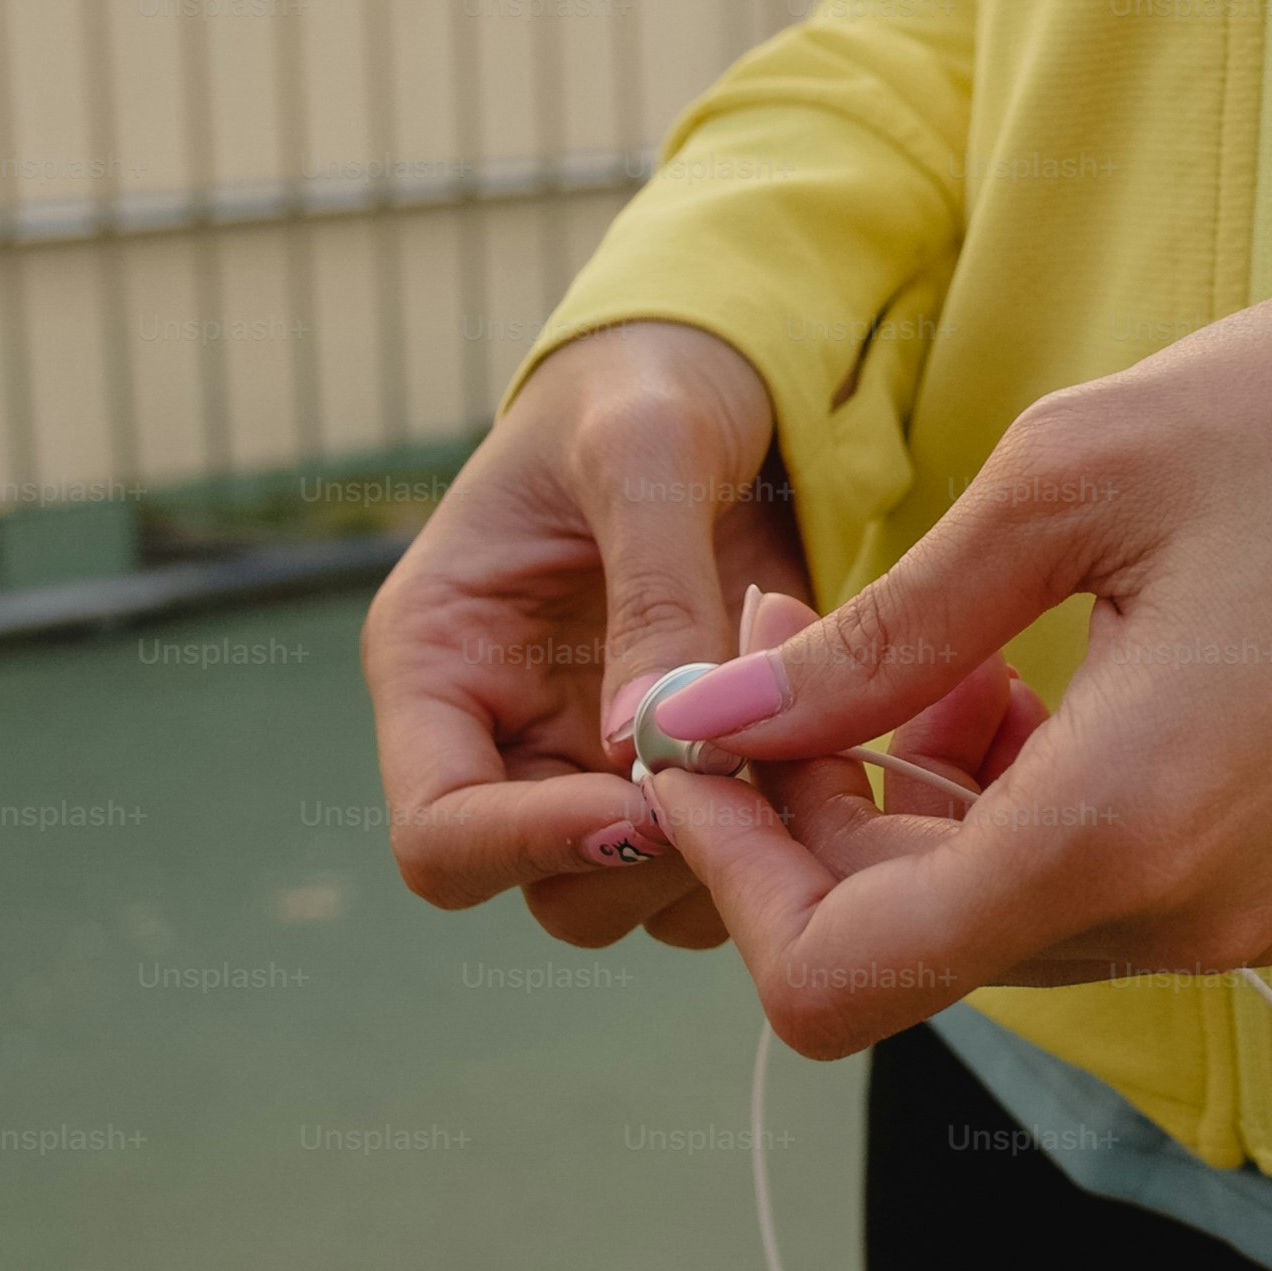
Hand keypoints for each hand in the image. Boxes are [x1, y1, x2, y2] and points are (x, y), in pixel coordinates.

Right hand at [361, 320, 805, 949]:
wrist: (720, 371)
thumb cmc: (646, 380)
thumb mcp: (646, 447)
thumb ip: (651, 589)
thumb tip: (648, 749)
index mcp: (439, 664)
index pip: (436, 833)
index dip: (527, 846)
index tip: (642, 805)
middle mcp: (508, 737)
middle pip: (548, 890)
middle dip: (649, 860)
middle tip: (747, 774)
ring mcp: (600, 762)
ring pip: (649, 899)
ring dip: (732, 853)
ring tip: (803, 738)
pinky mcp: (695, 767)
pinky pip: (735, 857)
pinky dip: (790, 828)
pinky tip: (835, 735)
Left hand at [642, 241, 1271, 1056]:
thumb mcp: (1069, 475)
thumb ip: (877, 634)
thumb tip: (700, 728)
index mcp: (1125, 828)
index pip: (835, 977)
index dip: (727, 865)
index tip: (696, 728)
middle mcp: (1185, 912)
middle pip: (898, 947)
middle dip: (797, 805)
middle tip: (765, 637)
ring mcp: (1243, 908)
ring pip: (983, 916)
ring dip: (893, 794)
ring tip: (880, 626)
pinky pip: (1080, 881)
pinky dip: (996, 797)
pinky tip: (994, 662)